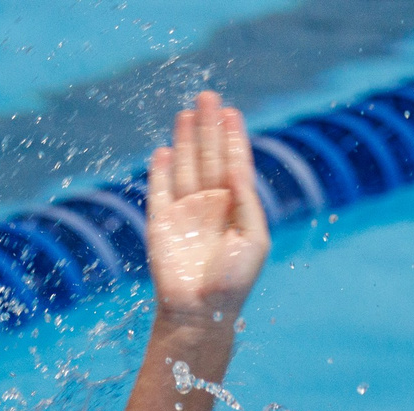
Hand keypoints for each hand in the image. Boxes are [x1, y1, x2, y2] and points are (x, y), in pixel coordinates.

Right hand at [146, 92, 270, 327]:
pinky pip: (159, 190)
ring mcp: (184, 213)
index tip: (232, 111)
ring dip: (186, 139)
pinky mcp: (161, 223)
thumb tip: (237, 166)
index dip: (233, 137)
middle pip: (209, 156)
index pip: (234, 163)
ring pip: (185, 166)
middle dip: (209, 127)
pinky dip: (161, 170)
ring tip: (187, 112)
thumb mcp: (254, 239)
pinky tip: (165, 150)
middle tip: (208, 95)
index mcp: (235, 208)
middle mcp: (210, 205)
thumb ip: (246, 201)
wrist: (201, 312)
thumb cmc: (234, 281)